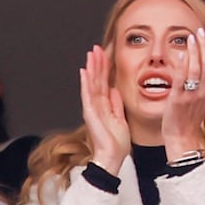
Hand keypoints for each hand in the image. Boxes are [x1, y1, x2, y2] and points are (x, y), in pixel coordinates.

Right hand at [80, 45, 128, 173]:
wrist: (112, 156)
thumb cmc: (116, 142)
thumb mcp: (120, 118)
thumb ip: (116, 103)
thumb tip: (115, 89)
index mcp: (105, 105)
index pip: (104, 82)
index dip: (105, 68)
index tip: (106, 53)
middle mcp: (97, 104)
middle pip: (97, 79)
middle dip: (97, 63)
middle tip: (97, 47)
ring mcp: (92, 108)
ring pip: (91, 83)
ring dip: (91, 68)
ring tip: (91, 54)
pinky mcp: (90, 113)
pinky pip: (87, 95)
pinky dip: (86, 83)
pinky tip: (85, 71)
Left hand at [161, 28, 204, 159]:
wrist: (182, 138)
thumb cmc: (190, 121)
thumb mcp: (203, 102)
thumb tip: (204, 70)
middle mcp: (204, 93)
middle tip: (201, 31)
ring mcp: (192, 96)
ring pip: (197, 69)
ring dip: (195, 51)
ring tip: (191, 37)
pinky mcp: (178, 99)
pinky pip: (182, 79)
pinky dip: (183, 65)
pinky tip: (182, 54)